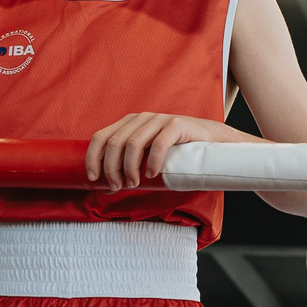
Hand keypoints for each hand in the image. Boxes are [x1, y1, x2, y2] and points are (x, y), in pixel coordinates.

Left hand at [85, 112, 230, 187]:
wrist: (214, 141)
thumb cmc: (179, 153)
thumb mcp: (148, 155)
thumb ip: (131, 164)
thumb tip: (106, 188)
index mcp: (129, 123)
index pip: (101, 137)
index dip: (93, 158)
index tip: (94, 178)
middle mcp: (142, 118)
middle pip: (114, 142)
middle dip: (111, 168)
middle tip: (117, 186)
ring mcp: (159, 120)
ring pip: (133, 143)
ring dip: (129, 168)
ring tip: (134, 183)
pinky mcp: (177, 125)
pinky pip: (158, 144)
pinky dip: (152, 162)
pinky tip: (152, 174)